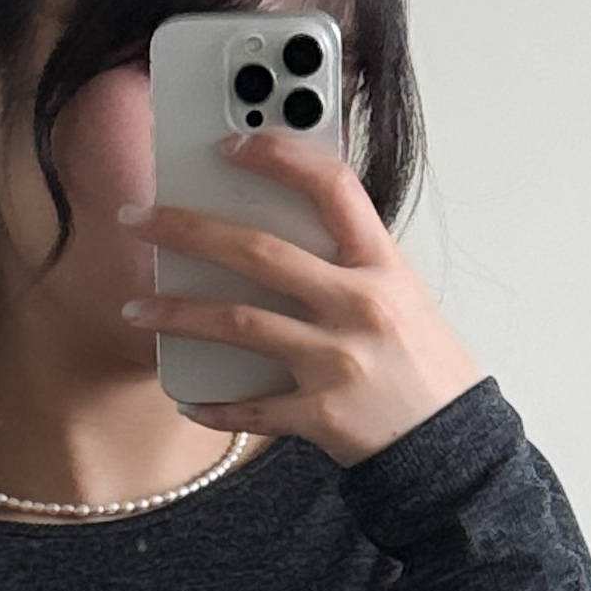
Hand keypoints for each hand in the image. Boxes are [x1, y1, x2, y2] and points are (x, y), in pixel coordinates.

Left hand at [116, 130, 480, 464]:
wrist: (453, 445)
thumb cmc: (422, 364)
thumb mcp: (401, 295)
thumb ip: (348, 261)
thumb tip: (277, 228)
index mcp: (382, 265)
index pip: (330, 187)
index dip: (277, 156)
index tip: (229, 144)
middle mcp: (359, 306)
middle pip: (258, 254)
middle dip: (187, 231)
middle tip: (140, 221)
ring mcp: (339, 361)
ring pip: (237, 324)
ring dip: (177, 314)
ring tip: (137, 308)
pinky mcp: (322, 414)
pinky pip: (251, 407)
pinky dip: (213, 405)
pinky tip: (186, 399)